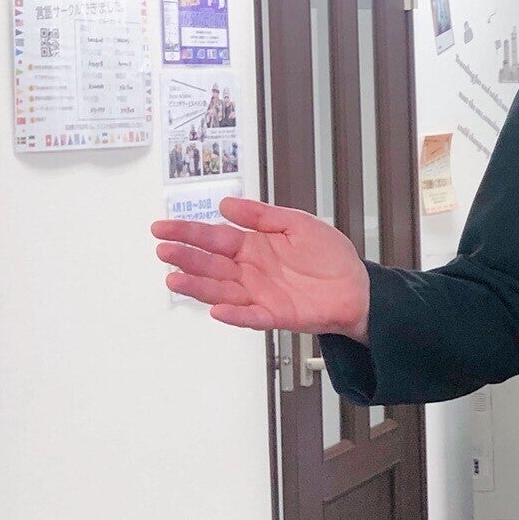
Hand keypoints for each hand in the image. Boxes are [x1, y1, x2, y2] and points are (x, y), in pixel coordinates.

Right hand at [151, 196, 370, 340]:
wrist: (357, 286)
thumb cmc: (329, 256)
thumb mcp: (297, 224)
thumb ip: (262, 215)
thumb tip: (227, 204)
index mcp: (253, 246)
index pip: (213, 237)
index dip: (187, 232)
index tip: (161, 228)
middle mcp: (249, 271)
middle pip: (211, 265)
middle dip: (186, 257)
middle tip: (164, 250)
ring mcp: (259, 294)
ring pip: (221, 291)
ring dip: (198, 286)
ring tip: (175, 279)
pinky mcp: (275, 314)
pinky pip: (250, 316)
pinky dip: (234, 314)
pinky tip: (217, 309)